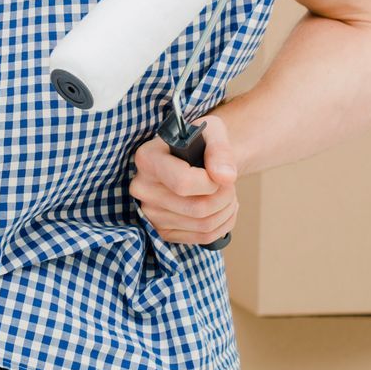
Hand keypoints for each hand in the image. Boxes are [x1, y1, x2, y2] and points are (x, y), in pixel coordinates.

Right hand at [130, 115, 240, 245]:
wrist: (193, 158)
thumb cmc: (201, 144)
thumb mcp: (213, 133)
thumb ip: (221, 151)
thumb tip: (225, 177)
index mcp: (146, 159)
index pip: (183, 183)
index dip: (211, 182)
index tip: (219, 173)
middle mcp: (142, 188)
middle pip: (197, 208)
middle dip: (225, 197)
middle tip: (229, 184)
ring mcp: (150, 212)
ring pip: (203, 225)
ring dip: (227, 210)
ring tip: (228, 194)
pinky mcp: (162, 230)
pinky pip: (203, 237)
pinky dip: (223, 224)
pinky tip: (222, 208)